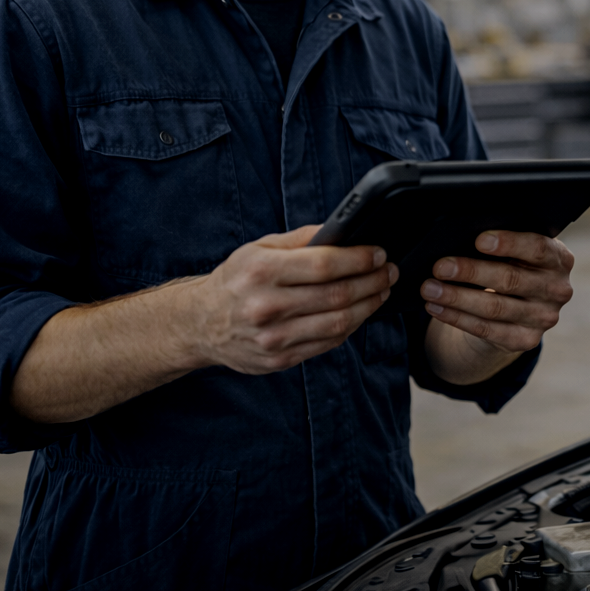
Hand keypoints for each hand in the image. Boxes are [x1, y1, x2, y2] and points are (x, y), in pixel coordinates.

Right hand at [184, 225, 396, 373]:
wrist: (200, 324)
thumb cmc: (236, 280)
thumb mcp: (259, 248)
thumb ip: (302, 239)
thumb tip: (344, 230)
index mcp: (262, 271)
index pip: (325, 265)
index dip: (360, 259)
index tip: (379, 253)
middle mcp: (266, 306)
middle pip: (337, 295)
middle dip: (372, 282)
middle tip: (389, 272)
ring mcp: (273, 337)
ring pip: (338, 323)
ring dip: (369, 306)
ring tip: (381, 292)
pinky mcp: (279, 359)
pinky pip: (327, 343)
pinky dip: (350, 327)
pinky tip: (359, 313)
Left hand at [420, 231, 573, 375]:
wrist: (523, 307)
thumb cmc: (516, 266)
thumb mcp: (520, 252)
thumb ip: (506, 244)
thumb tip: (463, 238)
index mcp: (560, 259)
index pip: (537, 248)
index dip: (509, 244)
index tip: (478, 240)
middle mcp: (558, 290)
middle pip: (510, 279)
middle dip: (471, 272)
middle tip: (440, 267)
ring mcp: (544, 318)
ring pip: (494, 308)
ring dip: (457, 298)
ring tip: (430, 288)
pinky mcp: (526, 340)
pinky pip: (486, 329)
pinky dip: (457, 318)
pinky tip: (437, 307)